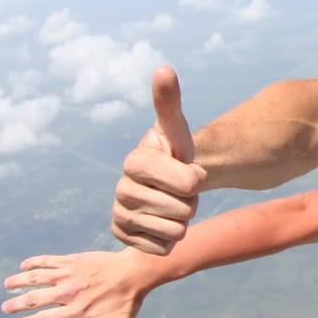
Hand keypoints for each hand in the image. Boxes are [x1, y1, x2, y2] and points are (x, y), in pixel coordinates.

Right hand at [3, 252, 150, 317]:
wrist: (135, 271)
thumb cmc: (128, 301)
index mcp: (76, 312)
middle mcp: (67, 294)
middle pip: (33, 300)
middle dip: (16, 304)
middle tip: (6, 307)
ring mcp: (68, 275)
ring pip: (35, 278)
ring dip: (18, 281)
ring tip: (7, 285)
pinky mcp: (71, 261)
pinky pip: (47, 261)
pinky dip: (33, 263)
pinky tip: (24, 266)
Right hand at [112, 67, 206, 254]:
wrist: (165, 182)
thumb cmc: (174, 152)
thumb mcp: (176, 129)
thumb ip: (169, 102)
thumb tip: (164, 69)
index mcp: (135, 162)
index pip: (190, 183)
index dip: (197, 179)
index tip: (185, 169)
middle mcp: (121, 190)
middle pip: (184, 210)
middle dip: (190, 201)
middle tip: (179, 190)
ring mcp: (120, 215)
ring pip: (175, 232)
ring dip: (181, 220)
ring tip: (171, 203)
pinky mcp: (123, 238)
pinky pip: (163, 249)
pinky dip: (170, 240)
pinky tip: (160, 222)